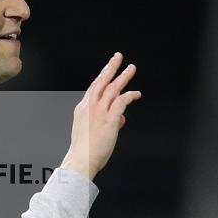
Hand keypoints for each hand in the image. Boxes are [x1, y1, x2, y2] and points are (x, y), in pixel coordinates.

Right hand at [61, 52, 141, 178]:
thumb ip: (108, 121)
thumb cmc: (84, 150)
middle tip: (118, 56)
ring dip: (123, 77)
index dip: (101, 77)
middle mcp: (89, 107)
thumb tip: (121, 118)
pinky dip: (130, 96)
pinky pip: (121, 102)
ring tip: (131, 68)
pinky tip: (136, 94)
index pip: (93, 89)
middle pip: (101, 82)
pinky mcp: (109, 119)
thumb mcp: (91, 132)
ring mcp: (99, 112)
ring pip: (112, 88)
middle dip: (110, 67)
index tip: (108, 70)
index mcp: (82, 109)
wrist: (80, 161)